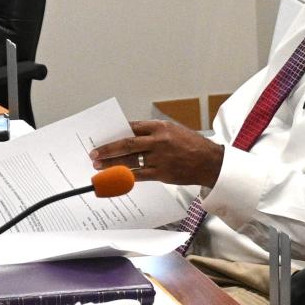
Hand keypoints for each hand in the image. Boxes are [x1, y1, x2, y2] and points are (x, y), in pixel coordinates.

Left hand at [89, 120, 224, 187]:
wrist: (210, 162)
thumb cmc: (191, 145)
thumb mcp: (173, 131)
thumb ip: (153, 133)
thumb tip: (129, 137)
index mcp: (160, 127)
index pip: (131, 127)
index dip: (115, 132)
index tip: (103, 136)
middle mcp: (158, 141)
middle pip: (126, 144)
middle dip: (107, 149)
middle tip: (94, 154)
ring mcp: (160, 158)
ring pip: (130, 161)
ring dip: (112, 164)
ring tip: (99, 166)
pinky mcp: (162, 173)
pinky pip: (139, 175)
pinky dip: (126, 176)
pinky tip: (116, 177)